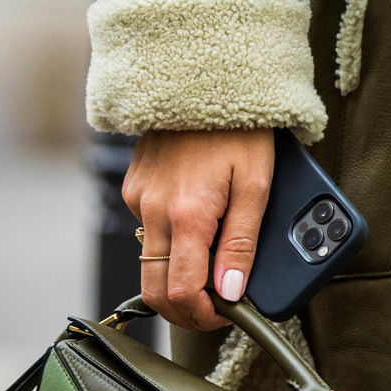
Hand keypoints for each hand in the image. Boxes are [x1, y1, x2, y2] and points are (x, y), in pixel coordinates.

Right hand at [123, 127, 274, 331]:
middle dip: (185, 306)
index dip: (202, 316)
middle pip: (156, 287)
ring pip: (150, 259)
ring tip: (215, 260)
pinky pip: (148, 228)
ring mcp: (139, 197)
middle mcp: (153, 209)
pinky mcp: (134, 185)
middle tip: (217, 303)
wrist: (207, 74)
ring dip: (178, 272)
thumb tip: (231, 292)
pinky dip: (170, 240)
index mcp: (187, 214)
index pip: (180, 293)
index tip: (225, 314)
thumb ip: (241, 243)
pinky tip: (198, 223)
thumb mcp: (256, 184)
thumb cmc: (239, 126)